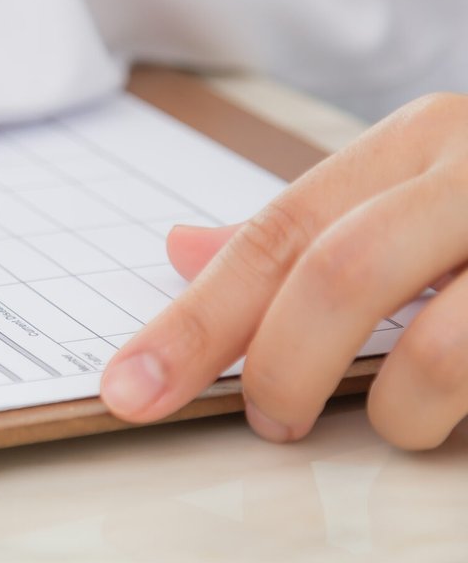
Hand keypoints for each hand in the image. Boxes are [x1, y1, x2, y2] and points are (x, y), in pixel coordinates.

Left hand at [100, 92, 467, 449]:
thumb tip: (177, 249)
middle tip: (268, 421)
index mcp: (424, 141)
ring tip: (405, 422)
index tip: (126, 390)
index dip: (191, 319)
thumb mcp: (418, 197)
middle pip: (336, 276)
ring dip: (399, 416)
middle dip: (280, 368)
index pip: (275, 235)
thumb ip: (312, 231)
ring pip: (440, 352)